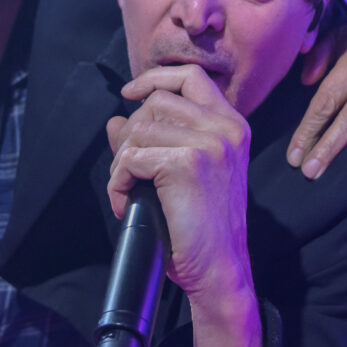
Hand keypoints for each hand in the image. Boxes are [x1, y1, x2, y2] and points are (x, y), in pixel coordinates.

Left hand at [106, 65, 252, 299]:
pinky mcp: (187, 163)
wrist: (219, 269)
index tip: (130, 93)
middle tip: (128, 173)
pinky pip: (131, 157)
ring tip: (128, 191)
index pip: (191, 77)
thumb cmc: (200, 227)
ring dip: (120, 162)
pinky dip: (118, 182)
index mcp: (231, 126)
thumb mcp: (181, 174)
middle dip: (130, 134)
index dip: (155, 78)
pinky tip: (127, 203)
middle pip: (156, 102)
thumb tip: (115, 120)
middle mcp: (225, 129)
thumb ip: (153, 141)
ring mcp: (209, 143)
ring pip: (138, 129)